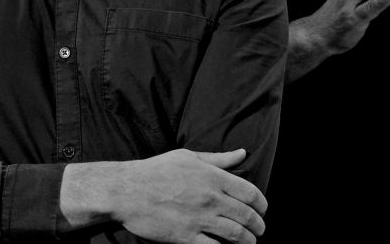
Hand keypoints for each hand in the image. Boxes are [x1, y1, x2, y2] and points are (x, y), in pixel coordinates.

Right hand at [115, 148, 266, 243]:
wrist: (127, 190)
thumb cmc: (156, 171)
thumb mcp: (188, 157)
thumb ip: (218, 158)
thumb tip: (242, 154)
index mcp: (212, 177)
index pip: (251, 193)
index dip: (262, 205)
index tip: (262, 211)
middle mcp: (211, 198)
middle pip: (248, 216)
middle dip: (259, 227)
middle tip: (259, 231)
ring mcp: (200, 219)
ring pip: (238, 236)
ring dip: (249, 242)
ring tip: (249, 243)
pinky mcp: (187, 237)